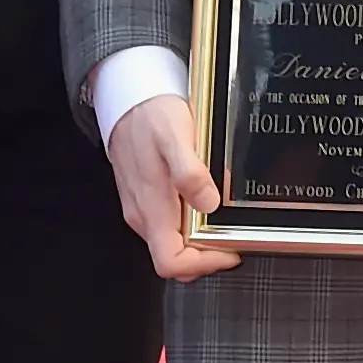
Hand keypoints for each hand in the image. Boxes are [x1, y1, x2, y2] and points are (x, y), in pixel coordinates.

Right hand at [109, 92, 239, 280]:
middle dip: (208, 253)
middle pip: (176, 257)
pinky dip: (192, 221)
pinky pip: (170, 224)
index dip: (204, 263)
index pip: (171, 262)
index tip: (230, 249)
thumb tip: (207, 202)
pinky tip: (206, 198)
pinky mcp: (146, 199)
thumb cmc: (151, 116)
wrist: (128, 98)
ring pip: (174, 242)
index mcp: (151, 208)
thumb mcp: (175, 137)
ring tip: (224, 213)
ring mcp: (143, 209)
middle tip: (234, 231)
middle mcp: (143, 216)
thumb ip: (189, 172)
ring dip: (202, 236)